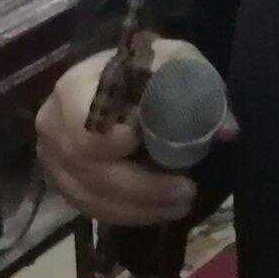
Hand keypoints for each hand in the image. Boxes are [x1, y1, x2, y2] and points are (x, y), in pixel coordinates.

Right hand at [35, 40, 227, 227]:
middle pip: (91, 170)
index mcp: (74, 88)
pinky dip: (125, 214)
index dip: (114, 142)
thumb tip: (227, 131)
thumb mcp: (178, 63)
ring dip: (139, 209)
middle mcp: (52, 124)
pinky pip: (89, 207)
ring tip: (181, 206)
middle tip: (187, 192)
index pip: (85, 126)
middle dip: (143, 188)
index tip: (147, 144)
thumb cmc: (148, 66)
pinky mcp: (62, 179)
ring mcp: (52, 156)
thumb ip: (202, 90)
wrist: (122, 75)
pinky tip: (156, 212)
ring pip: (90, 196)